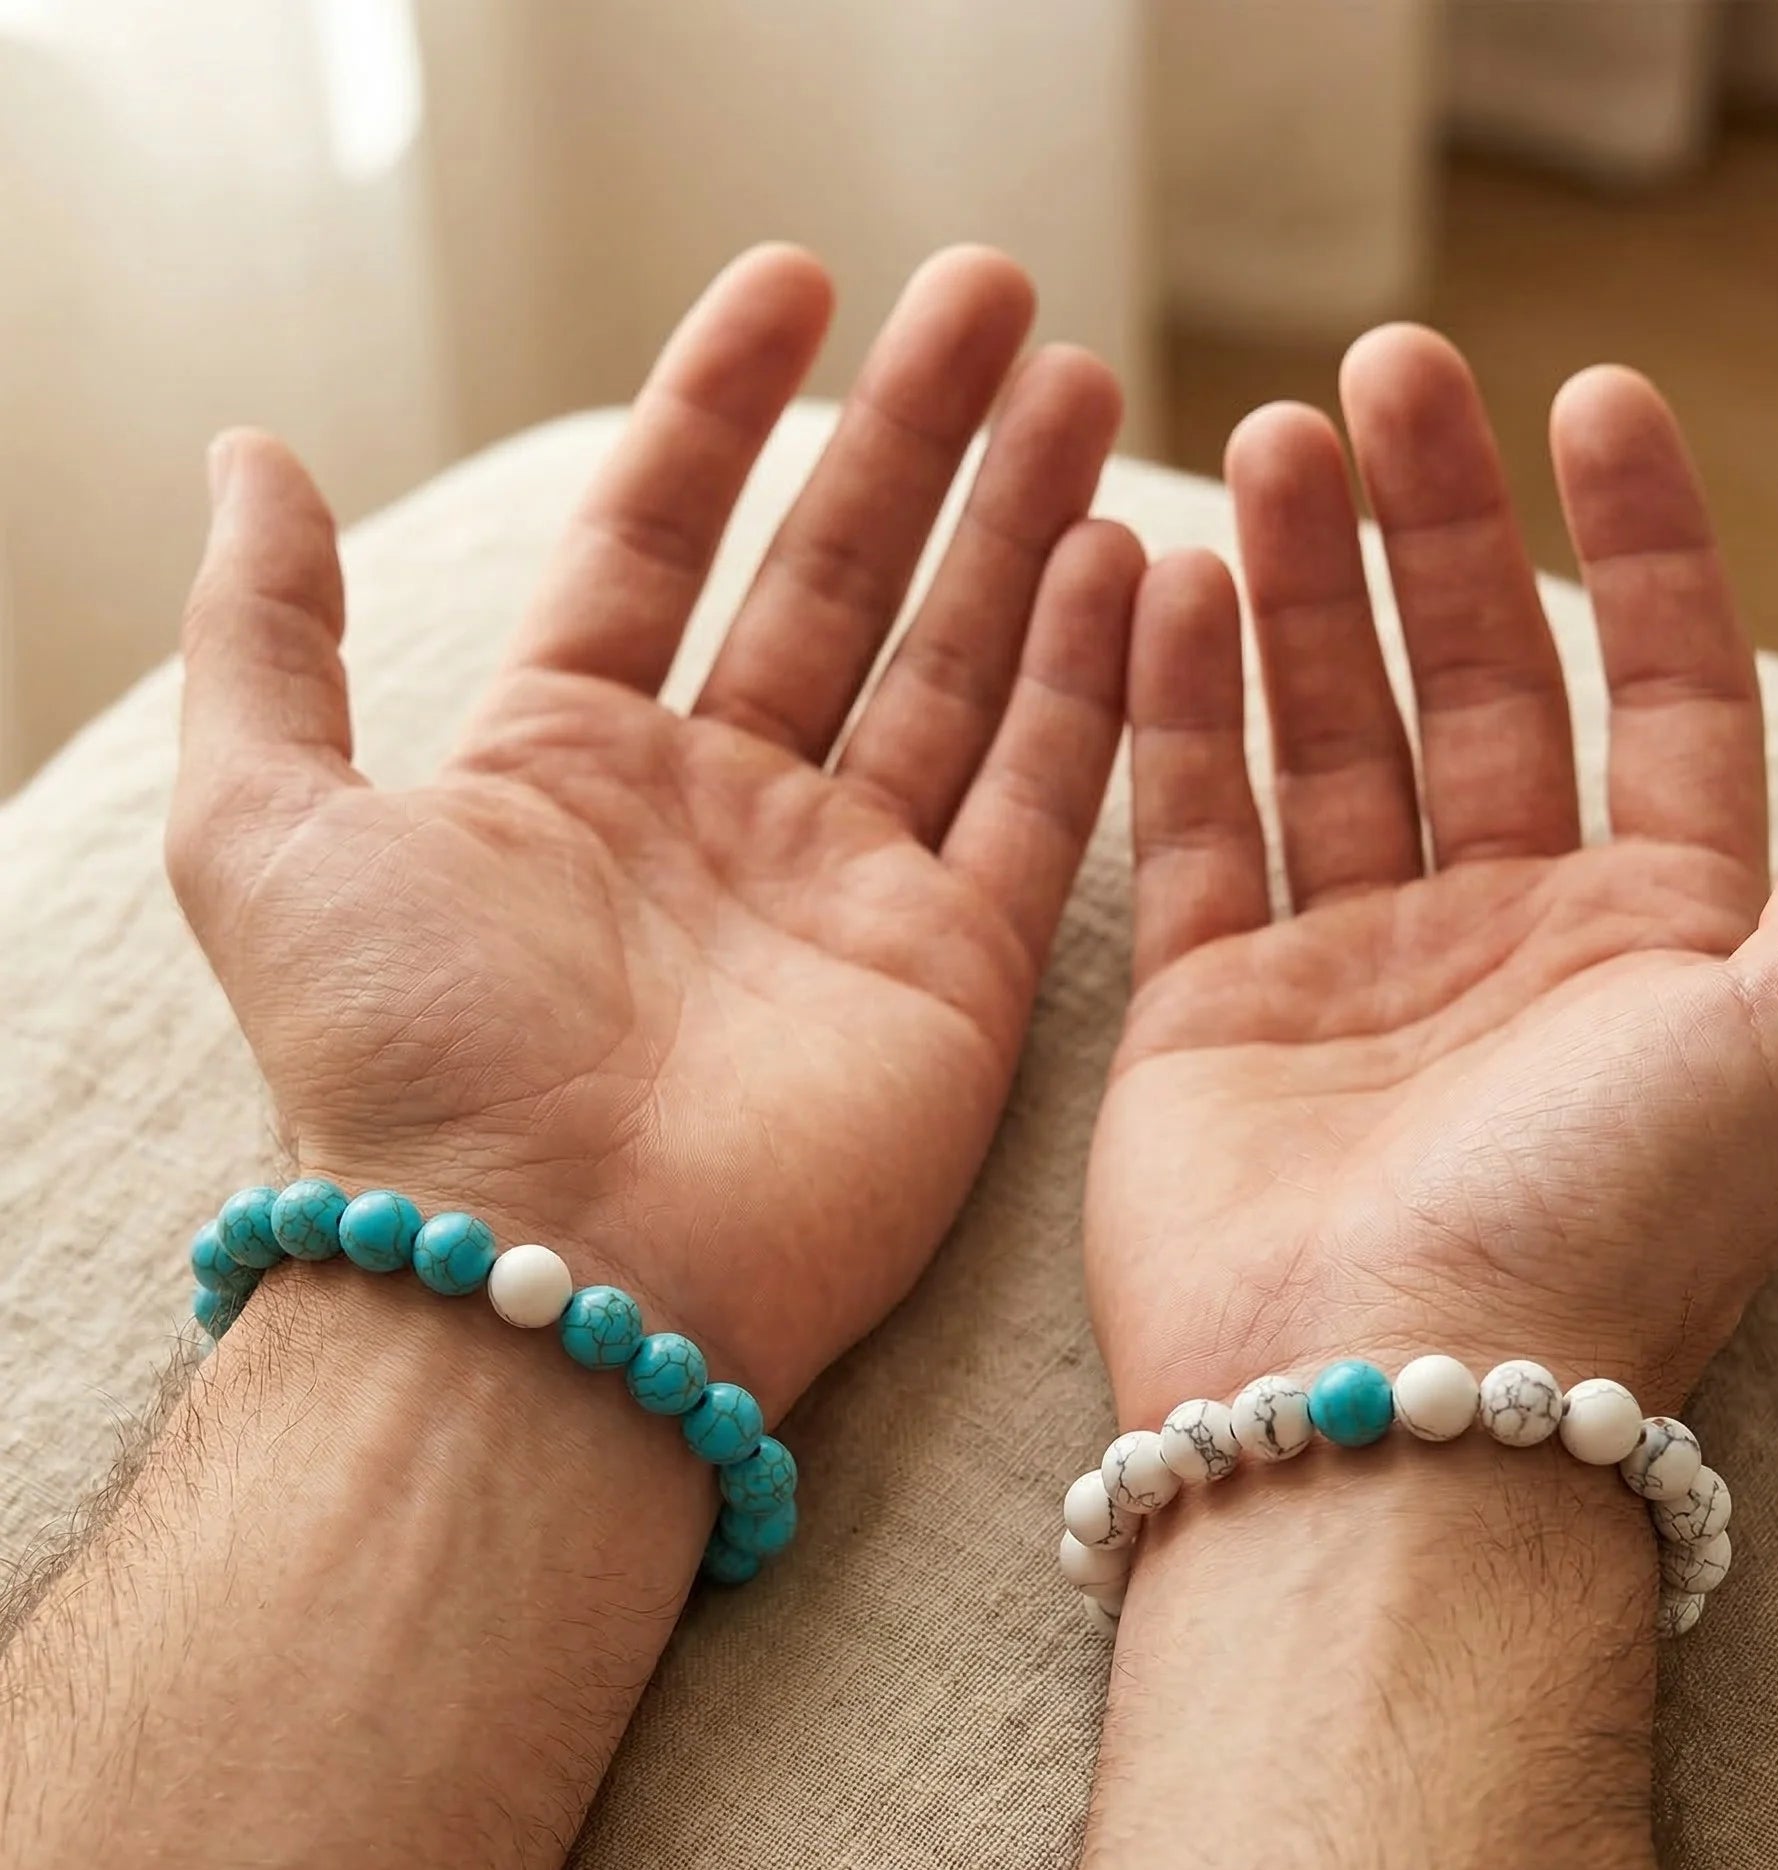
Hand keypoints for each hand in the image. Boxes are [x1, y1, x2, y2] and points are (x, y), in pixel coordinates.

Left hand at [171, 244, 1141, 1417]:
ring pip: (956, 670)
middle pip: (838, 583)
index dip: (726, 407)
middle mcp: (722, 818)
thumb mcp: (270, 822)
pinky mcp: (960, 977)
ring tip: (1074, 386)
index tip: (799, 279)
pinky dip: (1088, 686)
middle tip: (992, 296)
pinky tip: (1127, 562)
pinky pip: (1044, 802)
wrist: (545, 1284)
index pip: (663, 538)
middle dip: (915, 437)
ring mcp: (851, 892)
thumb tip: (251, 455)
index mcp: (572, 767)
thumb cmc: (404, 1068)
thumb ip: (269, 633)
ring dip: (1017, 529)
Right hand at [1087, 327, 1777, 1419]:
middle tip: (1380, 376)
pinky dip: (1179, 710)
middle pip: (1470, 684)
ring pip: (1323, 731)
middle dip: (1433, 527)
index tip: (1589, 395)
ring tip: (1265, 446)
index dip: (1638, 540)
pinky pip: (1194, 829)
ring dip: (1297, 588)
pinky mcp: (1207, 1011)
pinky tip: (1162, 589)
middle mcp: (1502, 943)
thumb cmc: (1604, 1235)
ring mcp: (1346, 971)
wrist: (1382, 1417)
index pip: (1659, 692)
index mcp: (1655, 941)